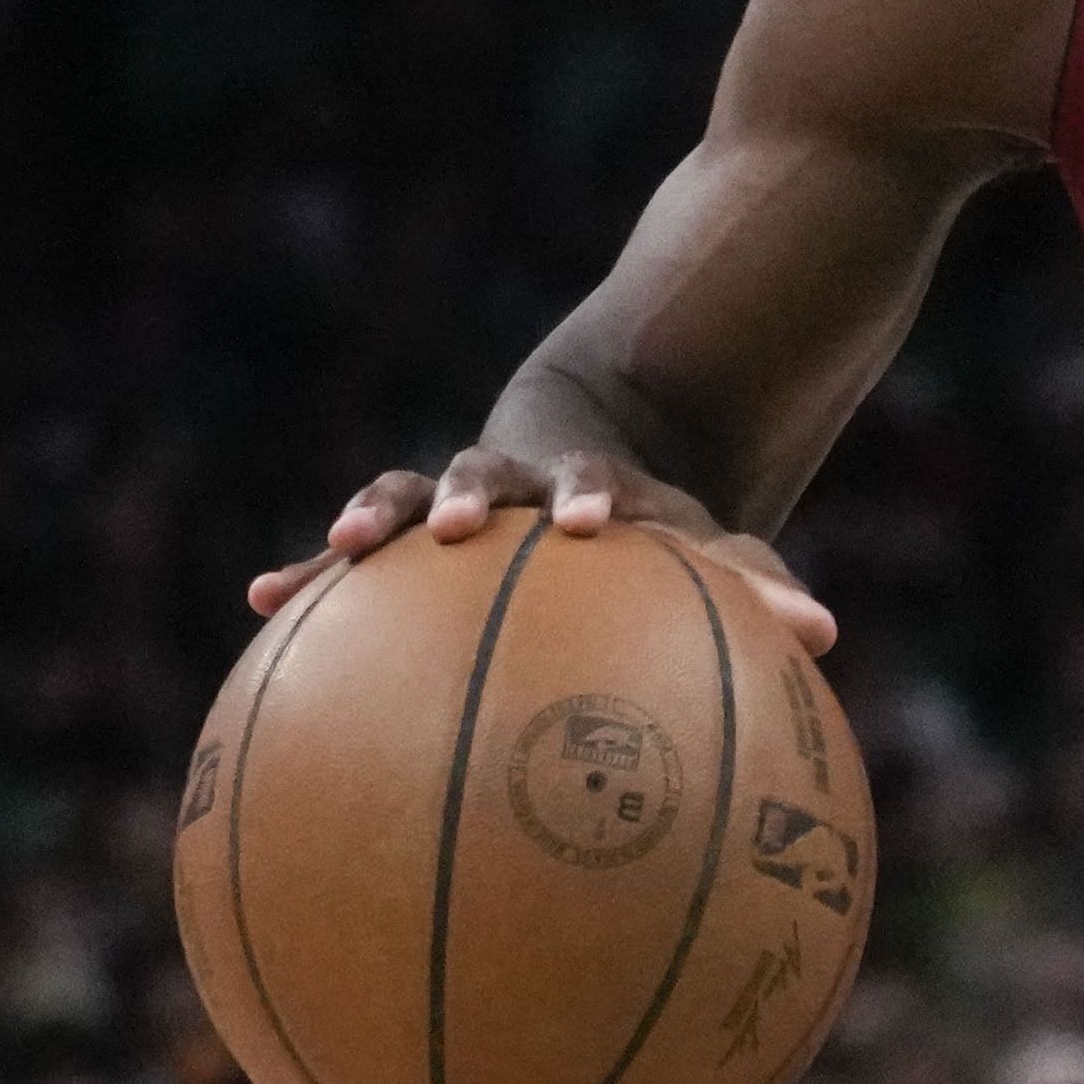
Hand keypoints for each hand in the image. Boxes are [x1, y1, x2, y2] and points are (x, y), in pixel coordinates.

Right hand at [252, 443, 838, 652]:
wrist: (590, 450)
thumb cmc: (658, 526)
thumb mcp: (705, 546)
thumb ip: (757, 586)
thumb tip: (824, 633)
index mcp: (587, 485)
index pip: (589, 481)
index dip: (585, 494)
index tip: (586, 519)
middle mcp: (514, 483)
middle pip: (476, 472)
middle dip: (458, 495)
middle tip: (448, 524)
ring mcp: (454, 500)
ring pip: (402, 494)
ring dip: (374, 515)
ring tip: (337, 548)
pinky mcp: (410, 529)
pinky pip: (354, 560)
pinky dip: (309, 572)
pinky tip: (259, 600)